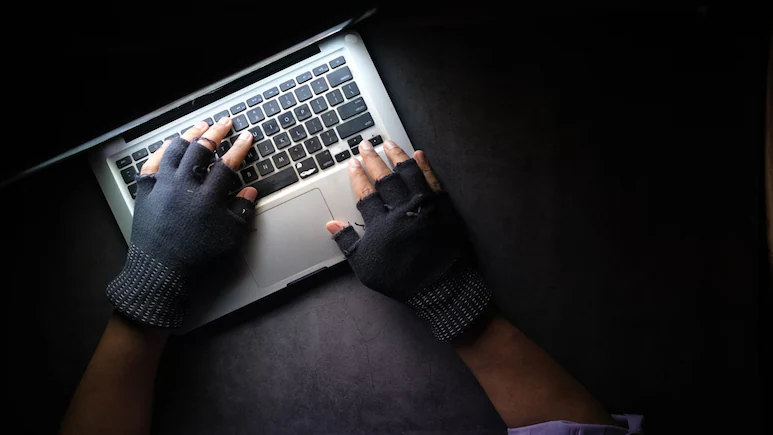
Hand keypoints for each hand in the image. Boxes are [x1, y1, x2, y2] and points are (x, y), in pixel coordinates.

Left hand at [106, 117, 257, 327]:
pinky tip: (170, 145)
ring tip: (200, 127)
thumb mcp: (230, 237)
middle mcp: (184, 186)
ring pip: (176, 150)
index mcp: (207, 197)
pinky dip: (162, 151)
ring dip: (190, 135)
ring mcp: (162, 187)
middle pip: (201, 149)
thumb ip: (242, 211)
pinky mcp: (145, 192)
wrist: (161, 272)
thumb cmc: (198, 257)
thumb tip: (250, 191)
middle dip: (216, 133)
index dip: (239, 148)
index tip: (247, 137)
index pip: (227, 164)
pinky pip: (153, 163)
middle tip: (225, 122)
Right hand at [325, 140, 490, 340]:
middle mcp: (401, 209)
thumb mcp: (366, 266)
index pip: (365, 193)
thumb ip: (348, 242)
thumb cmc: (400, 279)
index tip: (352, 163)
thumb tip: (330, 224)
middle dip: (372, 160)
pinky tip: (419, 154)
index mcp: (381, 224)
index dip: (357, 176)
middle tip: (365, 145)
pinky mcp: (443, 206)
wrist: (440, 287)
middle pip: (384, 178)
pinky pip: (433, 180)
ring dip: (397, 156)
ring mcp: (424, 205)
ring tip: (388, 143)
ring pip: (408, 173)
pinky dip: (425, 166)